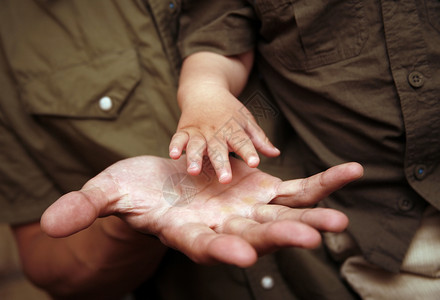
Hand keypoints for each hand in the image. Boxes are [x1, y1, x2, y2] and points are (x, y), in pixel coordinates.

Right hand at [41, 155, 362, 267]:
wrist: (166, 183)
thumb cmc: (137, 191)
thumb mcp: (110, 193)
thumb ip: (88, 206)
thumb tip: (50, 223)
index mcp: (188, 233)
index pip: (205, 248)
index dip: (220, 252)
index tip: (239, 256)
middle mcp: (224, 228)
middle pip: (254, 237)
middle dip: (280, 238)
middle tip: (311, 238)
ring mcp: (248, 210)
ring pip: (284, 216)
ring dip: (312, 216)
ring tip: (339, 219)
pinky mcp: (265, 191)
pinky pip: (300, 187)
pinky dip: (323, 183)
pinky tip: (350, 172)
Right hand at [169, 88, 279, 183]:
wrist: (205, 90)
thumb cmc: (229, 111)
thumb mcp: (247, 121)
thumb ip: (259, 139)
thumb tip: (276, 153)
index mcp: (233, 128)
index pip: (242, 141)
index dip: (249, 152)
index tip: (255, 163)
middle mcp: (215, 131)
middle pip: (218, 148)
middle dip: (221, 163)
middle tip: (225, 180)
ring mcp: (198, 131)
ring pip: (196, 145)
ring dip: (194, 157)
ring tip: (194, 171)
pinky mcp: (184, 130)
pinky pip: (178, 138)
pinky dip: (175, 146)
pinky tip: (174, 156)